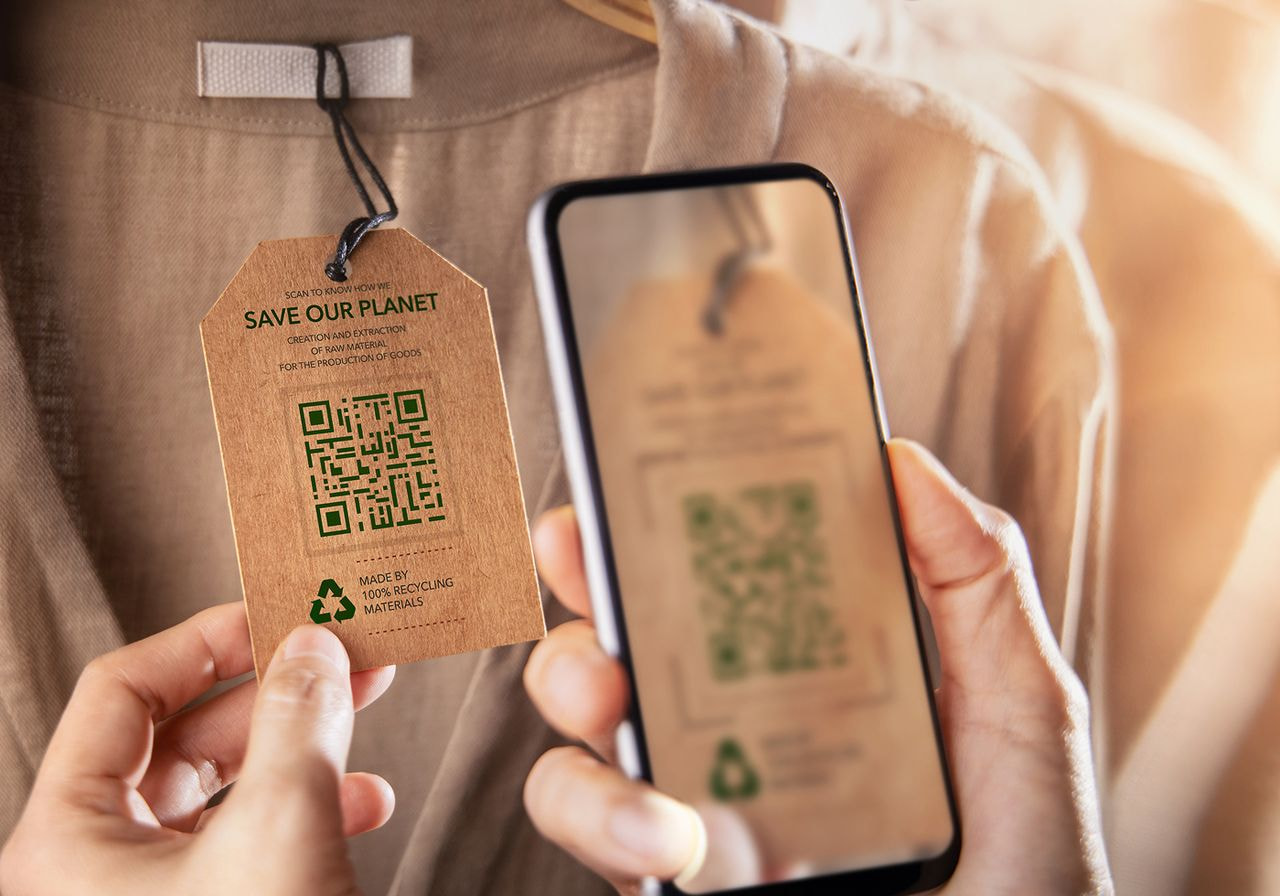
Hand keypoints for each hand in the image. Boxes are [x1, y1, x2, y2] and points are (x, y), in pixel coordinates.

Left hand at [0, 605, 395, 895]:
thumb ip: (298, 721)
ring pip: (220, 795)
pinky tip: (360, 806)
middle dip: (274, 696)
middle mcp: (91, 872)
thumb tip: (312, 645)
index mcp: (64, 843)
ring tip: (363, 727)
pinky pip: (243, 847)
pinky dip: (303, 814)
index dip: (205, 640)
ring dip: (300, 753)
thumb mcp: (281, 831)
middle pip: (180, 740)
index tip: (279, 613)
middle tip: (340, 657)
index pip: (122, 694)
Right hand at [521, 438, 1113, 893]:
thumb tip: (899, 459)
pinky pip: (590, 822)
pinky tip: (668, 834)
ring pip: (580, 716)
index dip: (660, 510)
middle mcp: (732, 721)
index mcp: (800, 663)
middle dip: (585, 574)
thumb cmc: (1028, 850)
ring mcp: (695, 795)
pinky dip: (606, 813)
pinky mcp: (668, 872)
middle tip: (579, 548)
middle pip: (621, 627)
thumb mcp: (1020, 700)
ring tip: (618, 702)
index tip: (635, 457)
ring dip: (575, 687)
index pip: (714, 569)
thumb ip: (975, 579)